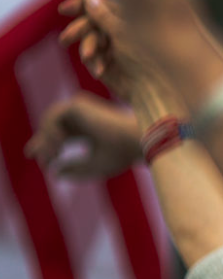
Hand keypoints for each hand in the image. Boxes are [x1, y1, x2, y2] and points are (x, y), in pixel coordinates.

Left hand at [26, 93, 142, 180]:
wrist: (136, 140)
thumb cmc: (121, 155)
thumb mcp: (94, 166)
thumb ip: (75, 170)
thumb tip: (54, 174)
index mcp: (90, 129)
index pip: (61, 134)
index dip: (44, 144)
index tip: (31, 155)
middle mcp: (85, 116)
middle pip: (52, 126)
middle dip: (42, 142)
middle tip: (38, 157)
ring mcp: (82, 108)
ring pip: (49, 120)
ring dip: (46, 139)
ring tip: (54, 155)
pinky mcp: (78, 104)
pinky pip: (53, 116)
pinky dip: (51, 131)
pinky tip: (61, 144)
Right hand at [56, 0, 174, 109]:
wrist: (152, 87)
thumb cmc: (145, 56)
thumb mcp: (122, 32)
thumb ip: (103, 17)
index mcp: (126, 20)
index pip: (101, 6)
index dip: (81, 5)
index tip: (64, 9)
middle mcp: (118, 32)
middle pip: (90, 24)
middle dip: (79, 30)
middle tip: (66, 38)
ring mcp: (111, 49)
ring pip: (88, 42)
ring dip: (88, 48)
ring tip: (90, 56)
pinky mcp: (106, 65)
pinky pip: (91, 59)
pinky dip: (94, 63)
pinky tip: (101, 71)